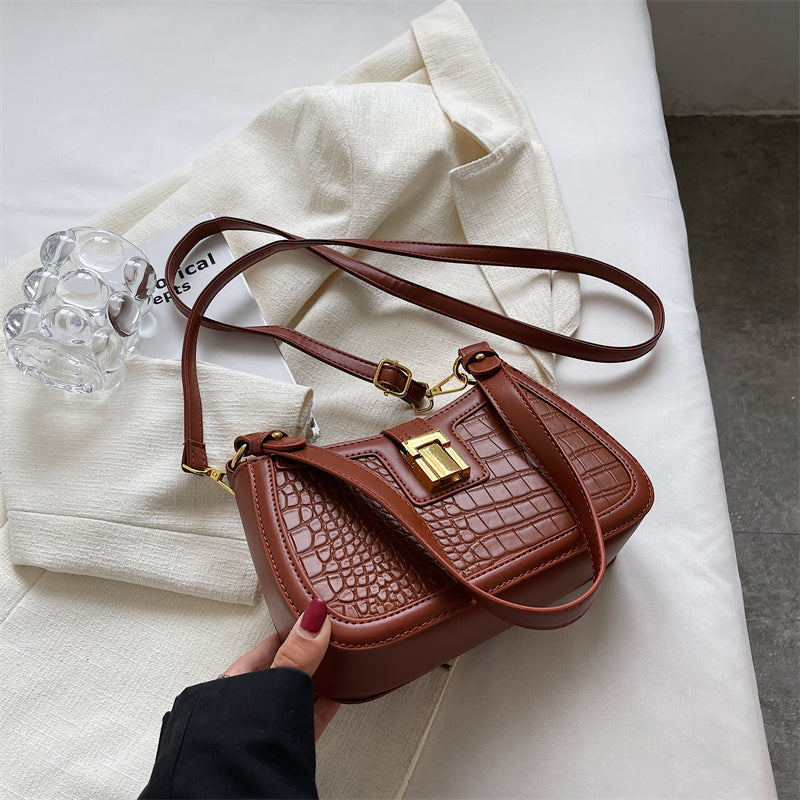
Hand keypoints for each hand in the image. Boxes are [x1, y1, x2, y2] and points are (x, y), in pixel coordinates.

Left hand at [222, 599, 339, 739]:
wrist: (233, 797)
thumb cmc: (233, 747)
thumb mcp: (271, 687)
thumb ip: (296, 655)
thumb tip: (315, 617)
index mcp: (235, 682)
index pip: (271, 644)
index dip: (295, 627)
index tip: (318, 614)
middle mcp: (250, 703)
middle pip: (286, 668)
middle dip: (310, 653)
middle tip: (335, 634)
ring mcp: (268, 726)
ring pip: (299, 693)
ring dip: (319, 678)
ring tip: (342, 659)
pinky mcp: (287, 745)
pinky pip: (311, 716)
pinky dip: (327, 702)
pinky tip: (340, 693)